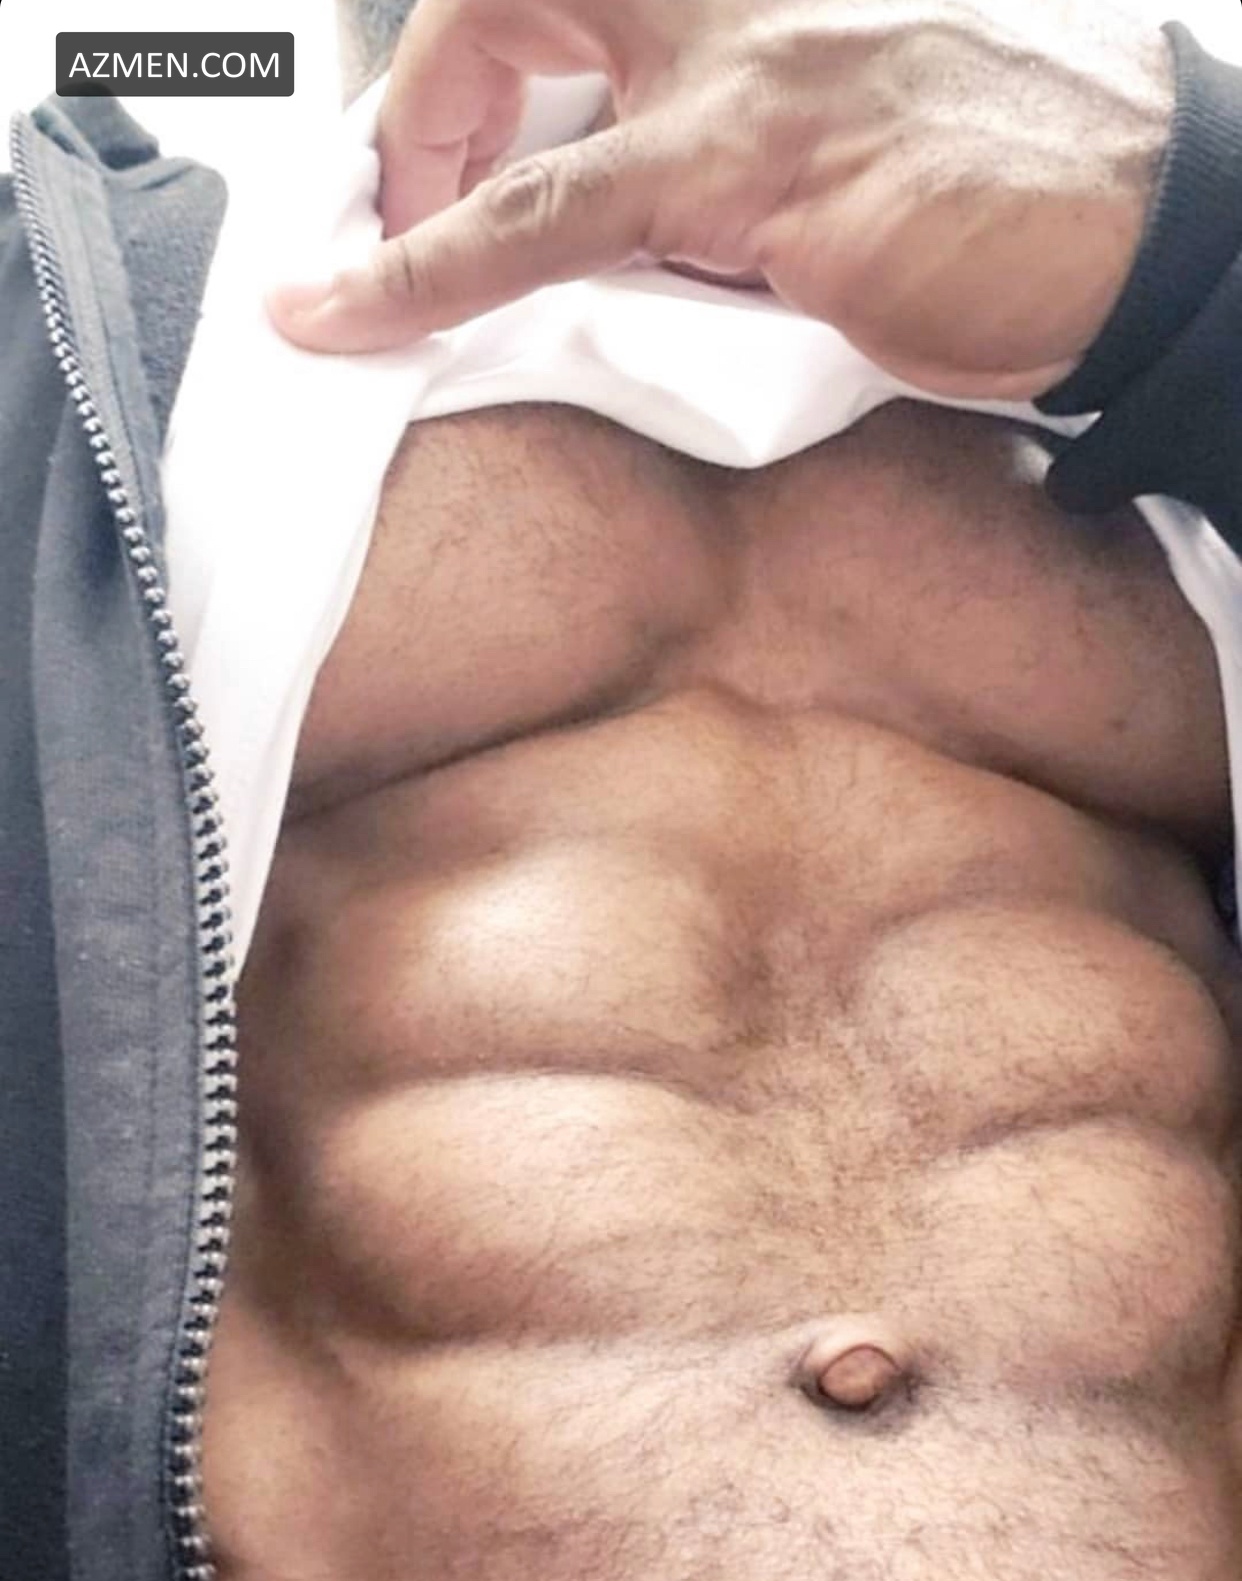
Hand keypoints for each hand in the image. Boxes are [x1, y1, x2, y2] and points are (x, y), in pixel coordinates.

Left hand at [268, 0, 1174, 399]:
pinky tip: (348, 309)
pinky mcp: (755, 176)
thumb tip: (634, 243)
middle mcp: (742, 1)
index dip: (478, 60)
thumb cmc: (1014, 205)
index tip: (440, 149)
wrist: (1144, 234)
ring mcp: (744, 76)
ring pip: (503, 77)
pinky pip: (545, 218)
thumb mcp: (843, 164)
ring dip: (397, 180)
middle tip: (394, 199)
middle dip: (429, 85)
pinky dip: (424, 269)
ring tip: (348, 282)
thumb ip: (730, 177)